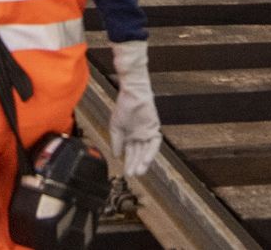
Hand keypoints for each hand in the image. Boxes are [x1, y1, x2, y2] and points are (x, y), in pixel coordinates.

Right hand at [108, 40, 161, 177]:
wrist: (132, 94)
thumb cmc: (123, 108)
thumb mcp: (116, 128)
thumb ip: (117, 142)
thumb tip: (116, 157)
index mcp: (130, 137)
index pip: (130, 154)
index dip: (128, 163)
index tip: (126, 174)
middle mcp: (140, 137)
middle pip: (139, 154)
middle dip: (135, 165)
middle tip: (132, 175)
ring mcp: (147, 133)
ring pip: (146, 151)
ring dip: (143, 161)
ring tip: (139, 171)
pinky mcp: (154, 128)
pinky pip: (154, 143)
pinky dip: (151, 152)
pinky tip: (146, 160)